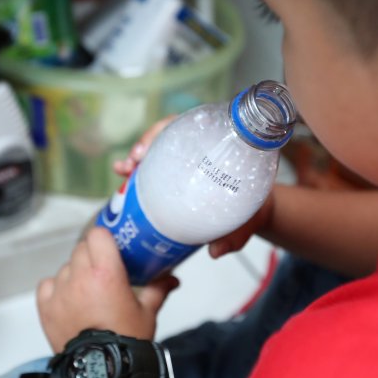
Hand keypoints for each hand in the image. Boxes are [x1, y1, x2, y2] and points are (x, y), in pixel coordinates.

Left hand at [36, 227, 179, 352]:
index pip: (97, 235)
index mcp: (106, 273)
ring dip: (75, 273)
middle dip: (92, 256)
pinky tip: (68, 298)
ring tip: (88, 292)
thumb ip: (158, 289)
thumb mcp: (147, 313)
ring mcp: (61, 292)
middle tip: (103, 270)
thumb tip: (171, 279)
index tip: (111, 247)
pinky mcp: (46, 308)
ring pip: (65, 267)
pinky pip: (47, 284)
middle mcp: (80, 278)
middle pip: (81, 249)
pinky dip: (56, 288)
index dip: (104, 239)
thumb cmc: (126, 342)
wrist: (104, 369)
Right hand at [113, 114, 274, 259]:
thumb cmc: (254, 208)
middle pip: (166, 135)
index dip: (164, 131)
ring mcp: (185, 161)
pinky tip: (123, 180)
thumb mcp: (249, 218)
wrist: (256, 213)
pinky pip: (155, 169)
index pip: (188, 125)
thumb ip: (236, 234)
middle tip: (132, 163)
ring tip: (122, 170)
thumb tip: (216, 251)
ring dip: (136, 158)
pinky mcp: (176, 175)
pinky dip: (139, 174)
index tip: (148, 149)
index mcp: (218, 146)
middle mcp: (199, 149)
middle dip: (144, 144)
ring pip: (156, 152)